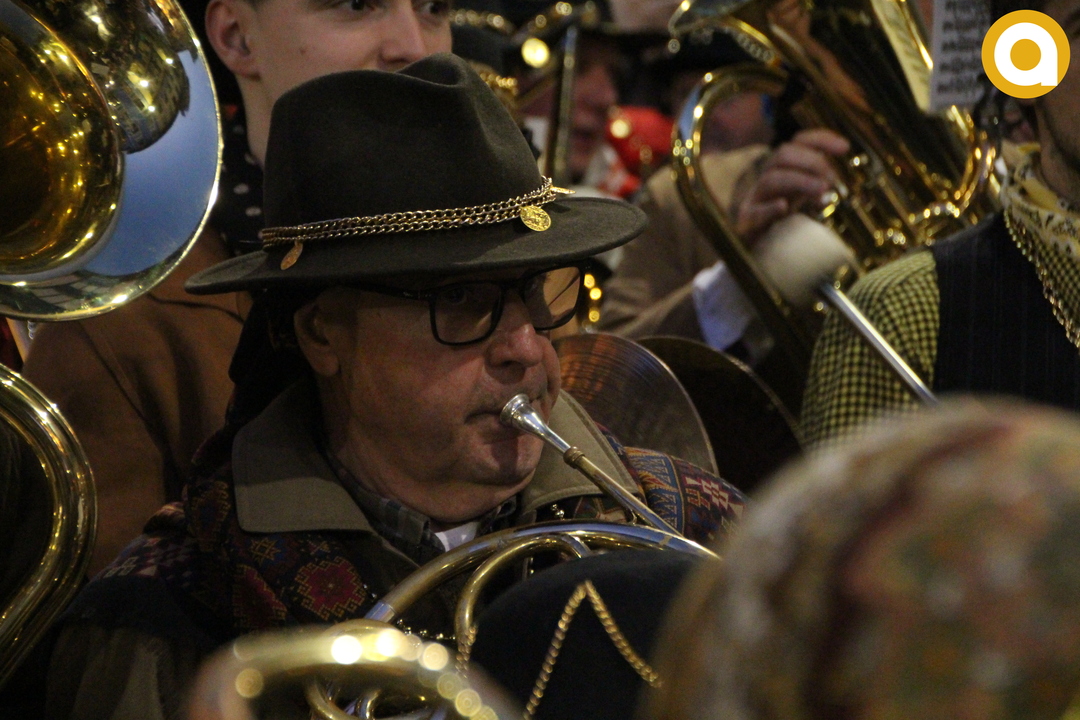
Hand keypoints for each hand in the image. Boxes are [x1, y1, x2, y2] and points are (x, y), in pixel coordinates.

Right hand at [734, 128, 849, 244]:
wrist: (755, 249)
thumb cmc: (781, 221)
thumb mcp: (802, 198)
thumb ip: (816, 187)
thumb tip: (833, 182)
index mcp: (782, 170)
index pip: (798, 143)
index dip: (820, 139)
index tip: (845, 147)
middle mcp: (767, 179)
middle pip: (782, 155)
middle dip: (811, 161)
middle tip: (832, 178)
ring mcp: (755, 200)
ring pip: (771, 180)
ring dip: (800, 181)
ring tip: (823, 190)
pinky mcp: (747, 222)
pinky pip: (755, 212)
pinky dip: (769, 208)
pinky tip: (783, 207)